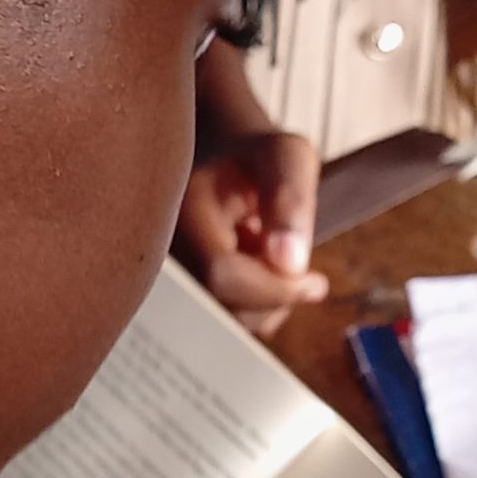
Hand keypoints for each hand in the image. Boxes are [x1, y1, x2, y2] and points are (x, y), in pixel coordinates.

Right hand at [174, 132, 328, 337]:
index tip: (315, 282)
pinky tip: (247, 270)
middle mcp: (161, 248)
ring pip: (225, 320)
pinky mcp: (178, 291)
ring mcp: (166, 273)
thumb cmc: (258, 156)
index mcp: (179, 208)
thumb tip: (288, 262)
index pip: (220, 275)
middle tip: (288, 255)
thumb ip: (290, 200)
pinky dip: (250, 305)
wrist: (221, 160)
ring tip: (261, 253)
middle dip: (272, 294)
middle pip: (222, 306)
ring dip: (263, 300)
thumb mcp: (286, 158)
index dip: (274, 288)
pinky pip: (223, 321)